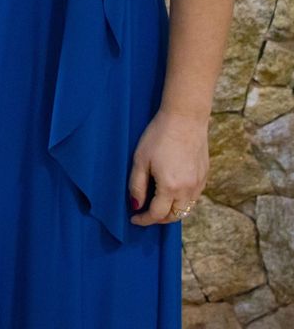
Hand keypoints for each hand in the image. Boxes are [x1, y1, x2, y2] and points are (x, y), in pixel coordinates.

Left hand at [127, 109, 208, 225]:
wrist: (185, 118)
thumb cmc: (159, 136)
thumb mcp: (140, 159)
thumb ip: (137, 185)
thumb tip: (135, 205)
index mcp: (170, 187)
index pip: (157, 214)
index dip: (144, 220)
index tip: (134, 219)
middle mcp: (188, 190)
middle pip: (174, 216)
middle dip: (159, 219)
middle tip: (145, 214)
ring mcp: (199, 184)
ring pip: (186, 209)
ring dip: (172, 211)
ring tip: (157, 204)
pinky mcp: (204, 176)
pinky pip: (193, 198)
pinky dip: (182, 201)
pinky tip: (172, 192)